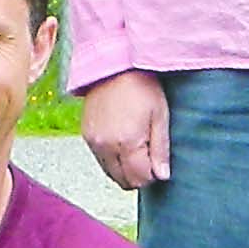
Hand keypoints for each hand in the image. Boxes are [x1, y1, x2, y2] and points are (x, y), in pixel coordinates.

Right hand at [78, 72, 170, 191]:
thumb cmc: (140, 86)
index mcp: (127, 143)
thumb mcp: (159, 116)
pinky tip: (123, 142)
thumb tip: (162, 176)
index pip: (140, 179)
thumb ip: (160, 149)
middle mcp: (106, 146)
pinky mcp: (86, 136)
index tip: (158, 163)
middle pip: (124, 181)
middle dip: (139, 175)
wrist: (113, 66)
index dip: (153, 175)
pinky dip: (113, 159)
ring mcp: (93, 142)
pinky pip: (100, 160)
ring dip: (125, 169)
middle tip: (148, 157)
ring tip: (136, 147)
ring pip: (111, 174)